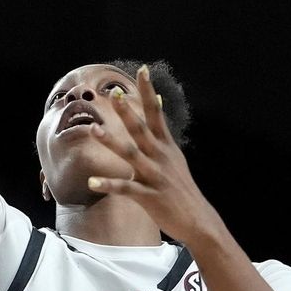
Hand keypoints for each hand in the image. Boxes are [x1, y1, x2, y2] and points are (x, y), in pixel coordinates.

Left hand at [86, 65, 223, 245]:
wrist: (198, 219)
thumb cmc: (181, 188)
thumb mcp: (174, 157)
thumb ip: (161, 134)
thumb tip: (157, 105)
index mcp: (166, 147)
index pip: (157, 113)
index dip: (149, 92)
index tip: (144, 70)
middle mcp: (160, 157)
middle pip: (142, 129)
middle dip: (128, 111)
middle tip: (115, 93)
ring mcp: (154, 176)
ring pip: (130, 155)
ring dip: (111, 142)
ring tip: (94, 129)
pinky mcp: (149, 196)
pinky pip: (125, 189)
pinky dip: (108, 185)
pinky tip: (92, 182)